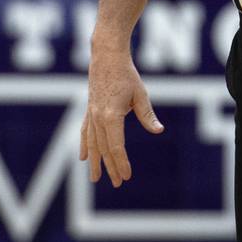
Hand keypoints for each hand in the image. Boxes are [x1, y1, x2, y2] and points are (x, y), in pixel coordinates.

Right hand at [79, 35, 163, 187]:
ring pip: (92, 144)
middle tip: (117, 184)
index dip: (121, 162)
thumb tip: (158, 130)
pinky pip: (85, 132)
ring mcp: (91, 115)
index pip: (116, 146)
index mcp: (111, 116)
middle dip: (111, 167)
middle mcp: (98, 118)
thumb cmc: (126, 74)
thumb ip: (147, 115)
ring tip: (95, 178)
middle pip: (104, 149)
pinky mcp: (89, 110)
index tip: (126, 176)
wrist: (106, 57)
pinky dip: (85, 145)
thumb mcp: (140, 95)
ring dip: (95, 162)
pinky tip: (84, 157)